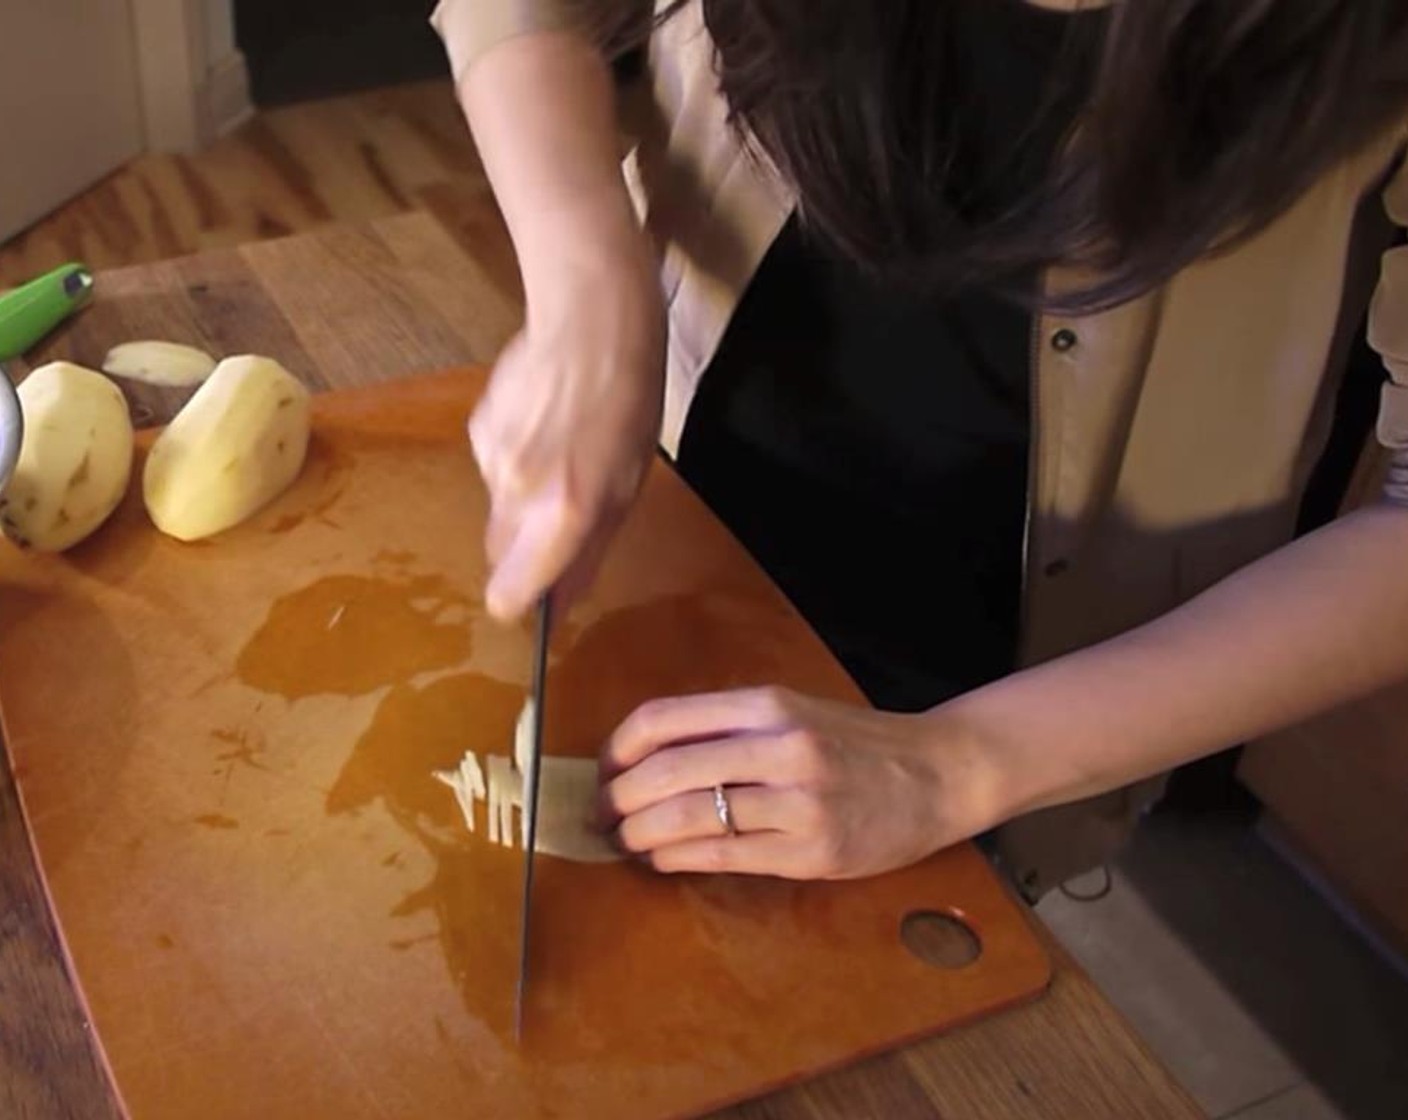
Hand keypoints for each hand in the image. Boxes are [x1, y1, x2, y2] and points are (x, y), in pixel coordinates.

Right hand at [470, 222, 664, 620]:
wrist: (593, 321)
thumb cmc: (629, 407)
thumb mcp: (628, 487)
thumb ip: (588, 551)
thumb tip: (558, 606)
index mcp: (564, 513)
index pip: (508, 593)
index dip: (519, 603)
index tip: (532, 599)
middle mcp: (518, 492)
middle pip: (499, 553)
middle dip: (526, 548)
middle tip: (565, 510)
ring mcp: (491, 458)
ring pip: (498, 508)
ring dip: (524, 498)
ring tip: (562, 450)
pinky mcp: (477, 428)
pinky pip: (492, 468)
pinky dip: (515, 459)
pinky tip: (542, 423)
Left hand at [599, 687, 996, 878]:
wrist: (938, 774)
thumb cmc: (856, 742)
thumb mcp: (793, 710)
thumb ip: (728, 727)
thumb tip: (647, 755)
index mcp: (767, 704)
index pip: (662, 719)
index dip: (616, 749)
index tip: (603, 769)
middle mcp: (780, 747)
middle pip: (666, 773)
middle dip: (618, 799)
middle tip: (601, 815)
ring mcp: (797, 802)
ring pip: (690, 818)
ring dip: (641, 835)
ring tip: (625, 841)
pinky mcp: (811, 851)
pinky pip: (724, 856)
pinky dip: (678, 859)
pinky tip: (663, 860)